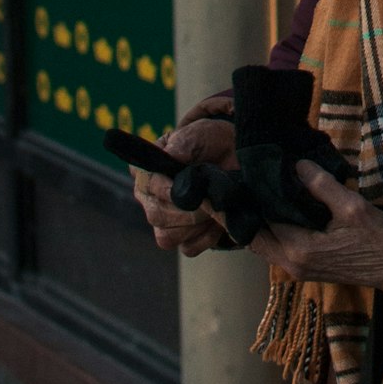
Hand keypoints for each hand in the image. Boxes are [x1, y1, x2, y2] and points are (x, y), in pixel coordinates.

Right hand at [132, 111, 238, 255]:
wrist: (237, 158)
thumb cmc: (212, 144)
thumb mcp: (198, 135)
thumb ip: (182, 144)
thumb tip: (170, 157)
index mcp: (145, 172)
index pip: (145, 185)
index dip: (163, 187)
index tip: (184, 181)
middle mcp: (150, 200)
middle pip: (156, 216)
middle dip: (187, 209)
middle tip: (207, 197)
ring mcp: (166, 222)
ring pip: (168, 237)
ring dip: (196, 224)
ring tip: (213, 206)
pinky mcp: (186, 237)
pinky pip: (188, 248)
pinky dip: (206, 237)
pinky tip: (217, 221)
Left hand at [250, 162, 382, 295]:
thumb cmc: (376, 239)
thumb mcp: (352, 207)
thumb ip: (322, 185)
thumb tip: (297, 165)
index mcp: (298, 248)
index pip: (262, 219)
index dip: (255, 197)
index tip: (250, 176)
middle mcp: (290, 263)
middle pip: (254, 238)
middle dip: (249, 213)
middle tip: (251, 185)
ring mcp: (296, 269)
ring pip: (263, 246)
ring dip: (260, 223)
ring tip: (264, 195)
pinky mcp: (304, 269)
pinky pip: (276, 250)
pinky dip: (272, 232)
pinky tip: (281, 212)